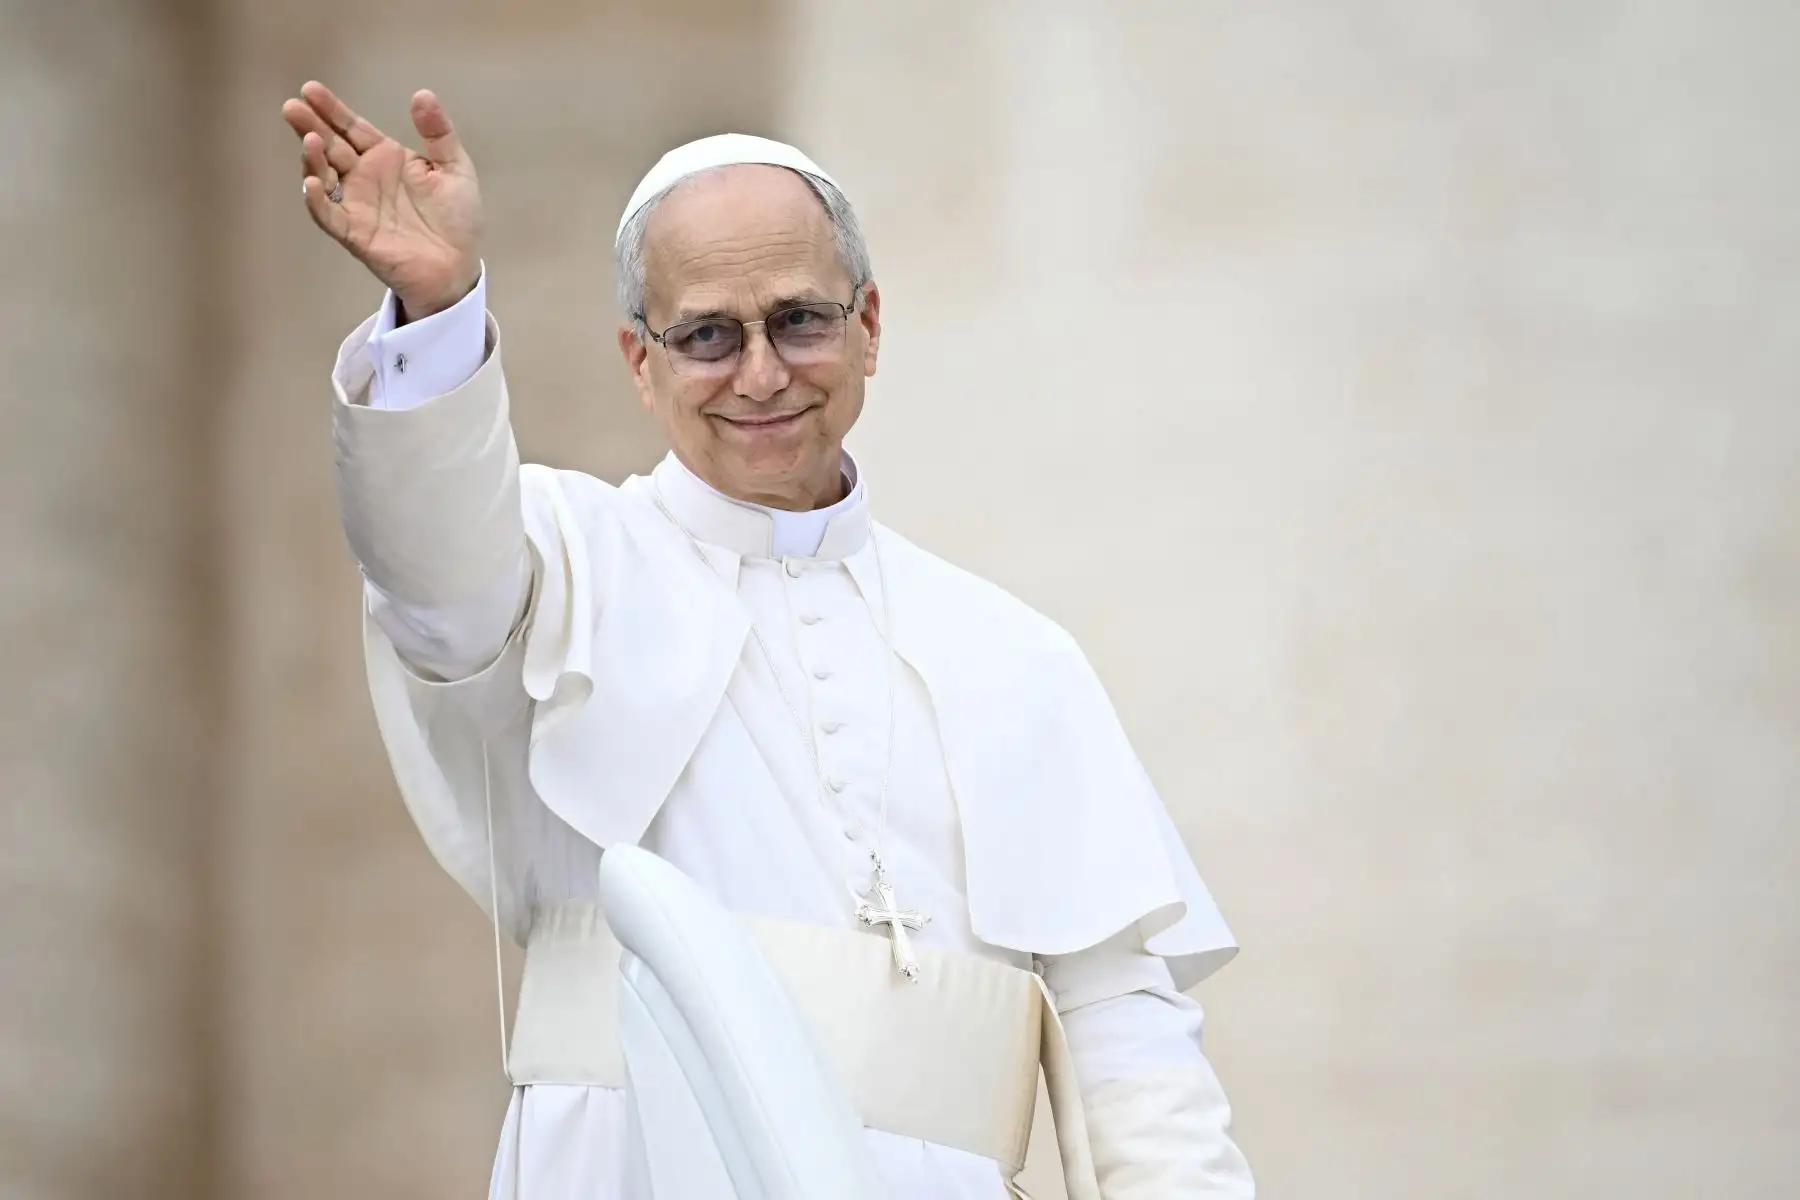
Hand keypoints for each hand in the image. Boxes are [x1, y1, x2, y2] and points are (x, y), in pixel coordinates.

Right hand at [282, 82, 482, 320]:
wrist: (459, 266)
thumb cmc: (457, 219)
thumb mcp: (455, 168)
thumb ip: (439, 133)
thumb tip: (422, 94)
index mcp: (386, 158)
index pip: (353, 128)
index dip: (332, 110)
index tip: (310, 89)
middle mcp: (365, 178)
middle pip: (331, 147)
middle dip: (310, 126)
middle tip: (291, 107)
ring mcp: (357, 205)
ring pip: (324, 177)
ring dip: (312, 158)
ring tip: (309, 139)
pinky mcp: (355, 233)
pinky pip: (329, 215)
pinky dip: (317, 200)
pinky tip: (313, 182)